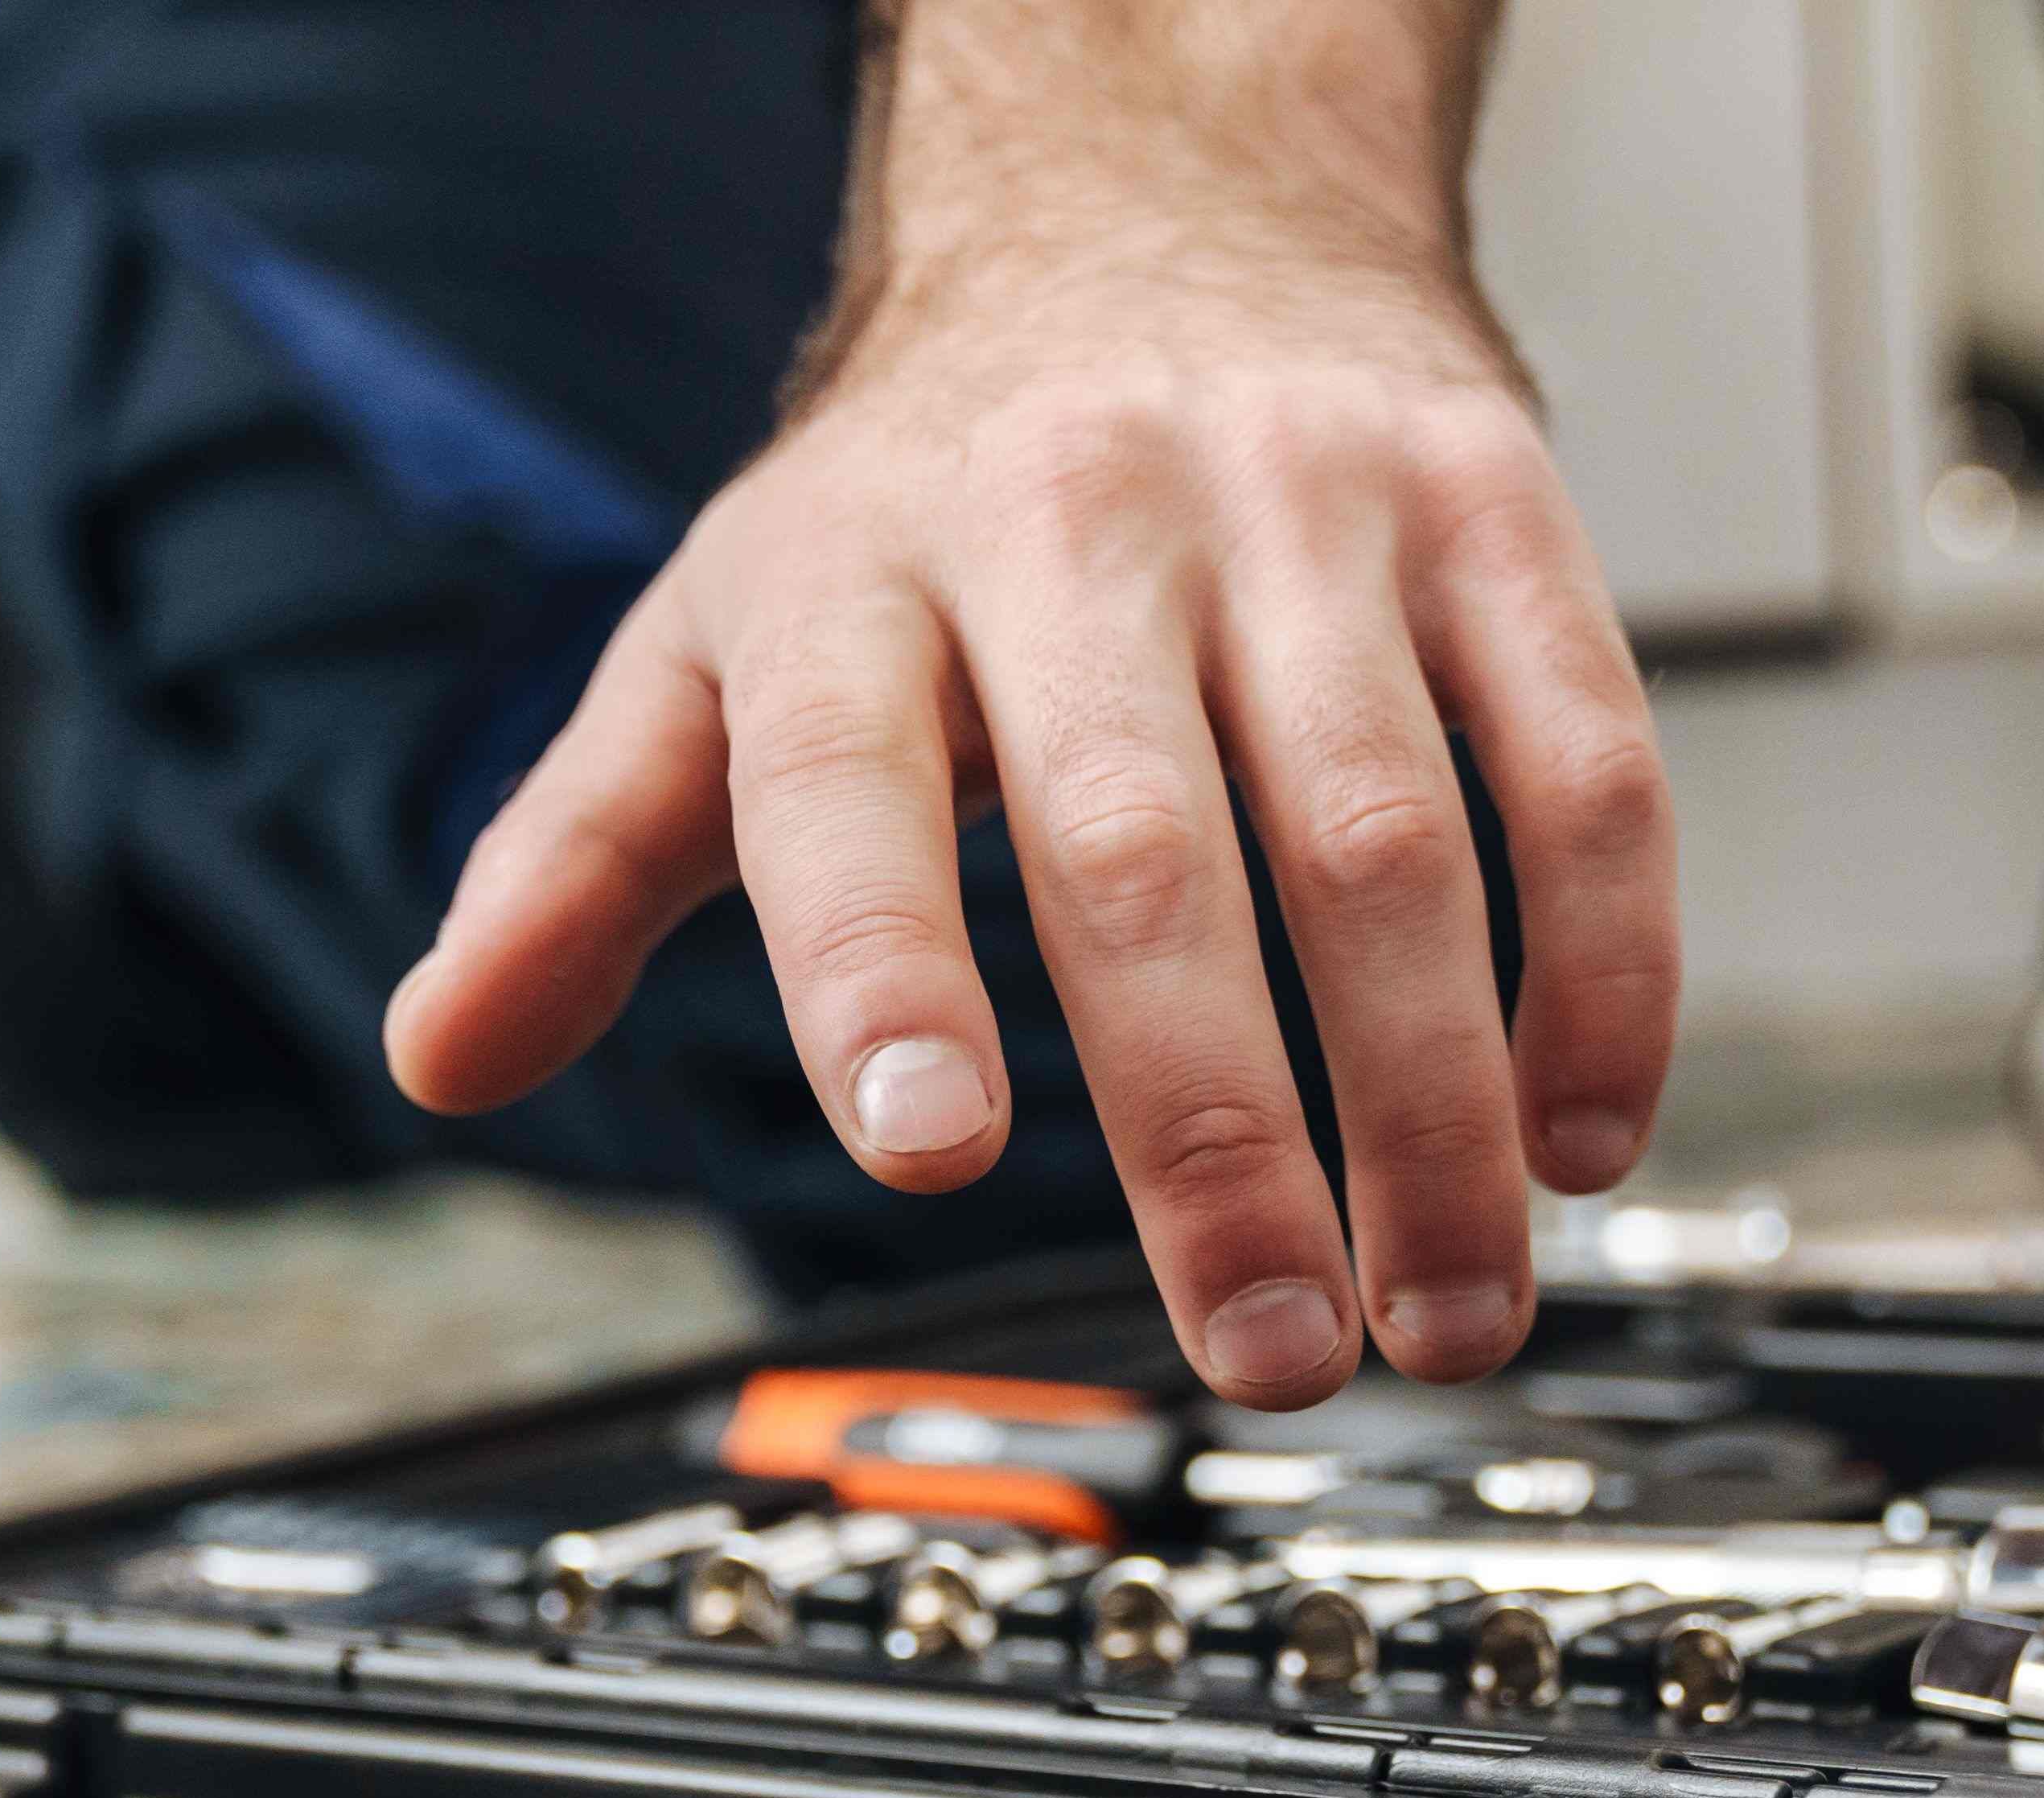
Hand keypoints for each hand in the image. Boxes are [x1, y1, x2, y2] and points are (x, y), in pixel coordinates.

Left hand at [382, 137, 1677, 1411]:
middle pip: (1145, 859)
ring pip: (1388, 837)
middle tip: (1267, 1351)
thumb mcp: (714, 641)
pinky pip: (1580, 758)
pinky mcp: (1492, 505)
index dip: (878, 966)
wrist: (1164, 200)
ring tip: (1437, 1308)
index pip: (842, 781)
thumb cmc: (932, 487)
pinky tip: (1579, 1130)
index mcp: (852, 573)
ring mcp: (1303, 507)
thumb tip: (442, 1056)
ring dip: (1432, 1106)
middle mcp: (1074, 523)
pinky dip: (1600, 966)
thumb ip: (581, 864)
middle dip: (1215, 1138)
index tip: (926, 1152)